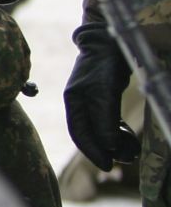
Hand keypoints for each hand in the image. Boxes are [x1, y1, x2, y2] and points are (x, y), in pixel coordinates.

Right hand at [64, 21, 138, 169]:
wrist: (110, 40)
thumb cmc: (104, 64)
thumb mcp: (105, 91)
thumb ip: (105, 119)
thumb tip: (109, 146)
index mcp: (74, 101)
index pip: (80, 133)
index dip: (93, 151)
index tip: (108, 165)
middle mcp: (79, 103)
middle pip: (90, 134)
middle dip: (108, 148)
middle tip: (127, 159)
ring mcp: (91, 100)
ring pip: (101, 129)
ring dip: (116, 141)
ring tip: (133, 149)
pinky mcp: (103, 97)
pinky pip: (109, 121)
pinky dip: (119, 130)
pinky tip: (129, 136)